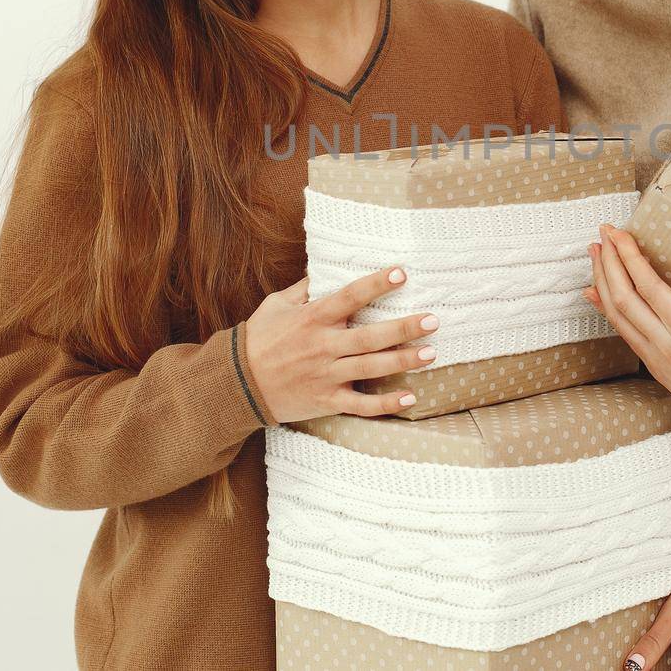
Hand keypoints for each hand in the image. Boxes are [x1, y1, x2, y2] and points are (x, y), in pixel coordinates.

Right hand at [243, 267, 438, 424]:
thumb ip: (304, 288)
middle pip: (369, 337)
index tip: (401, 272)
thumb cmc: (259, 339)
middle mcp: (322, 347)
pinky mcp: (327, 400)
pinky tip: (409, 397)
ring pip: (370, 368)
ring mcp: (326, 376)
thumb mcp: (276, 305)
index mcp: (311, 319)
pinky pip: (360, 405)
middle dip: (403, 328)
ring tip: (431, 353)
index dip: (375, 284)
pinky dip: (385, 404)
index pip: (349, 297)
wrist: (237, 384)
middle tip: (433, 320)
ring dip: (403, 361)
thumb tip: (326, 266)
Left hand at [586, 225, 670, 450]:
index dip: (630, 258)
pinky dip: (605, 308)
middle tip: (603, 232)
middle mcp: (666, 346)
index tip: (620, 233)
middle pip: (624, 298)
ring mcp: (656, 358)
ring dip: (603, 281)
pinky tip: (595, 293)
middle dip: (609, 262)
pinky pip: (623, 331)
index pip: (650, 288)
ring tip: (596, 252)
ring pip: (617, 315)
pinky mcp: (654, 366)